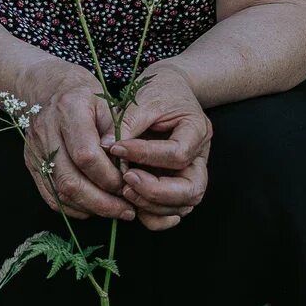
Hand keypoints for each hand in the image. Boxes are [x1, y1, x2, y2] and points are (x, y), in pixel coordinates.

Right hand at [15, 62, 136, 222]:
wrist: (48, 87)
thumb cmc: (85, 95)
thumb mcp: (108, 104)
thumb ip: (118, 136)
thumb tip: (127, 170)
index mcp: (69, 110)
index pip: (86, 155)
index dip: (109, 177)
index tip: (128, 184)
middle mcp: (46, 131)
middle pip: (70, 180)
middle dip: (101, 202)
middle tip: (126, 211)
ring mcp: (35, 149)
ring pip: (59, 192)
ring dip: (89, 207)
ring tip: (113, 210)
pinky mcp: (30, 163)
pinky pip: (49, 194)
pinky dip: (72, 207)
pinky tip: (92, 207)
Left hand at [106, 62, 211, 231]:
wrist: (169, 90)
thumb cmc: (158, 91)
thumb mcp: (144, 99)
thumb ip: (127, 124)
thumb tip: (105, 147)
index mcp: (197, 130)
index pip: (177, 153)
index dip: (147, 155)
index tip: (117, 148)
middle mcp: (200, 157)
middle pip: (191, 189)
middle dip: (156, 191)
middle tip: (127, 180)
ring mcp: (191, 174)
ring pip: (183, 205)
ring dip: (152, 204)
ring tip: (124, 189)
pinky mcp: (177, 184)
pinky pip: (172, 211)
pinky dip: (155, 215)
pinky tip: (132, 203)